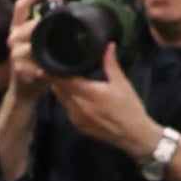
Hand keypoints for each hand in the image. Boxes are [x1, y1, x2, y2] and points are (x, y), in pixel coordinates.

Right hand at [4, 0, 52, 101]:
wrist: (25, 90)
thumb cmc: (36, 63)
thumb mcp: (40, 41)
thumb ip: (46, 23)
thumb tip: (60, 0)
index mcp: (19, 28)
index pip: (20, 7)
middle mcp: (14, 38)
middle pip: (27, 25)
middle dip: (42, 23)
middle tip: (61, 20)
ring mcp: (15, 55)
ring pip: (29, 46)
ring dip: (43, 46)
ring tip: (57, 47)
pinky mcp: (19, 70)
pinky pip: (33, 66)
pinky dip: (43, 69)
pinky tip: (49, 70)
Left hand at [47, 41, 157, 159]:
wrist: (134, 135)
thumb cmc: (129, 108)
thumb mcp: (122, 83)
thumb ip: (111, 64)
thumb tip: (109, 46)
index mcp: (90, 93)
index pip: (65, 81)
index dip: (54, 73)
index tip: (46, 65)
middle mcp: (80, 107)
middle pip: (60, 91)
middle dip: (55, 80)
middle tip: (51, 69)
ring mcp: (78, 119)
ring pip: (62, 101)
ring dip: (60, 91)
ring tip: (58, 79)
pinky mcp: (79, 127)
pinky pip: (68, 111)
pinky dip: (67, 102)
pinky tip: (70, 95)